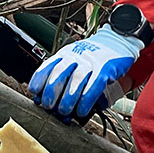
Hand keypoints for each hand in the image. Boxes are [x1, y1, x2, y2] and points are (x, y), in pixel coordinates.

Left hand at [28, 25, 143, 121]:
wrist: (117, 40)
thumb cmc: (93, 56)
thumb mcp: (73, 61)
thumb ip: (61, 77)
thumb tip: (47, 100)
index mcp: (64, 54)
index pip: (46, 67)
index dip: (38, 84)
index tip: (36, 97)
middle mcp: (75, 56)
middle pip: (58, 74)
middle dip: (51, 93)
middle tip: (49, 107)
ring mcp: (90, 62)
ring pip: (75, 80)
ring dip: (68, 99)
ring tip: (64, 112)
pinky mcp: (105, 69)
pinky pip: (94, 85)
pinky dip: (86, 100)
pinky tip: (81, 110)